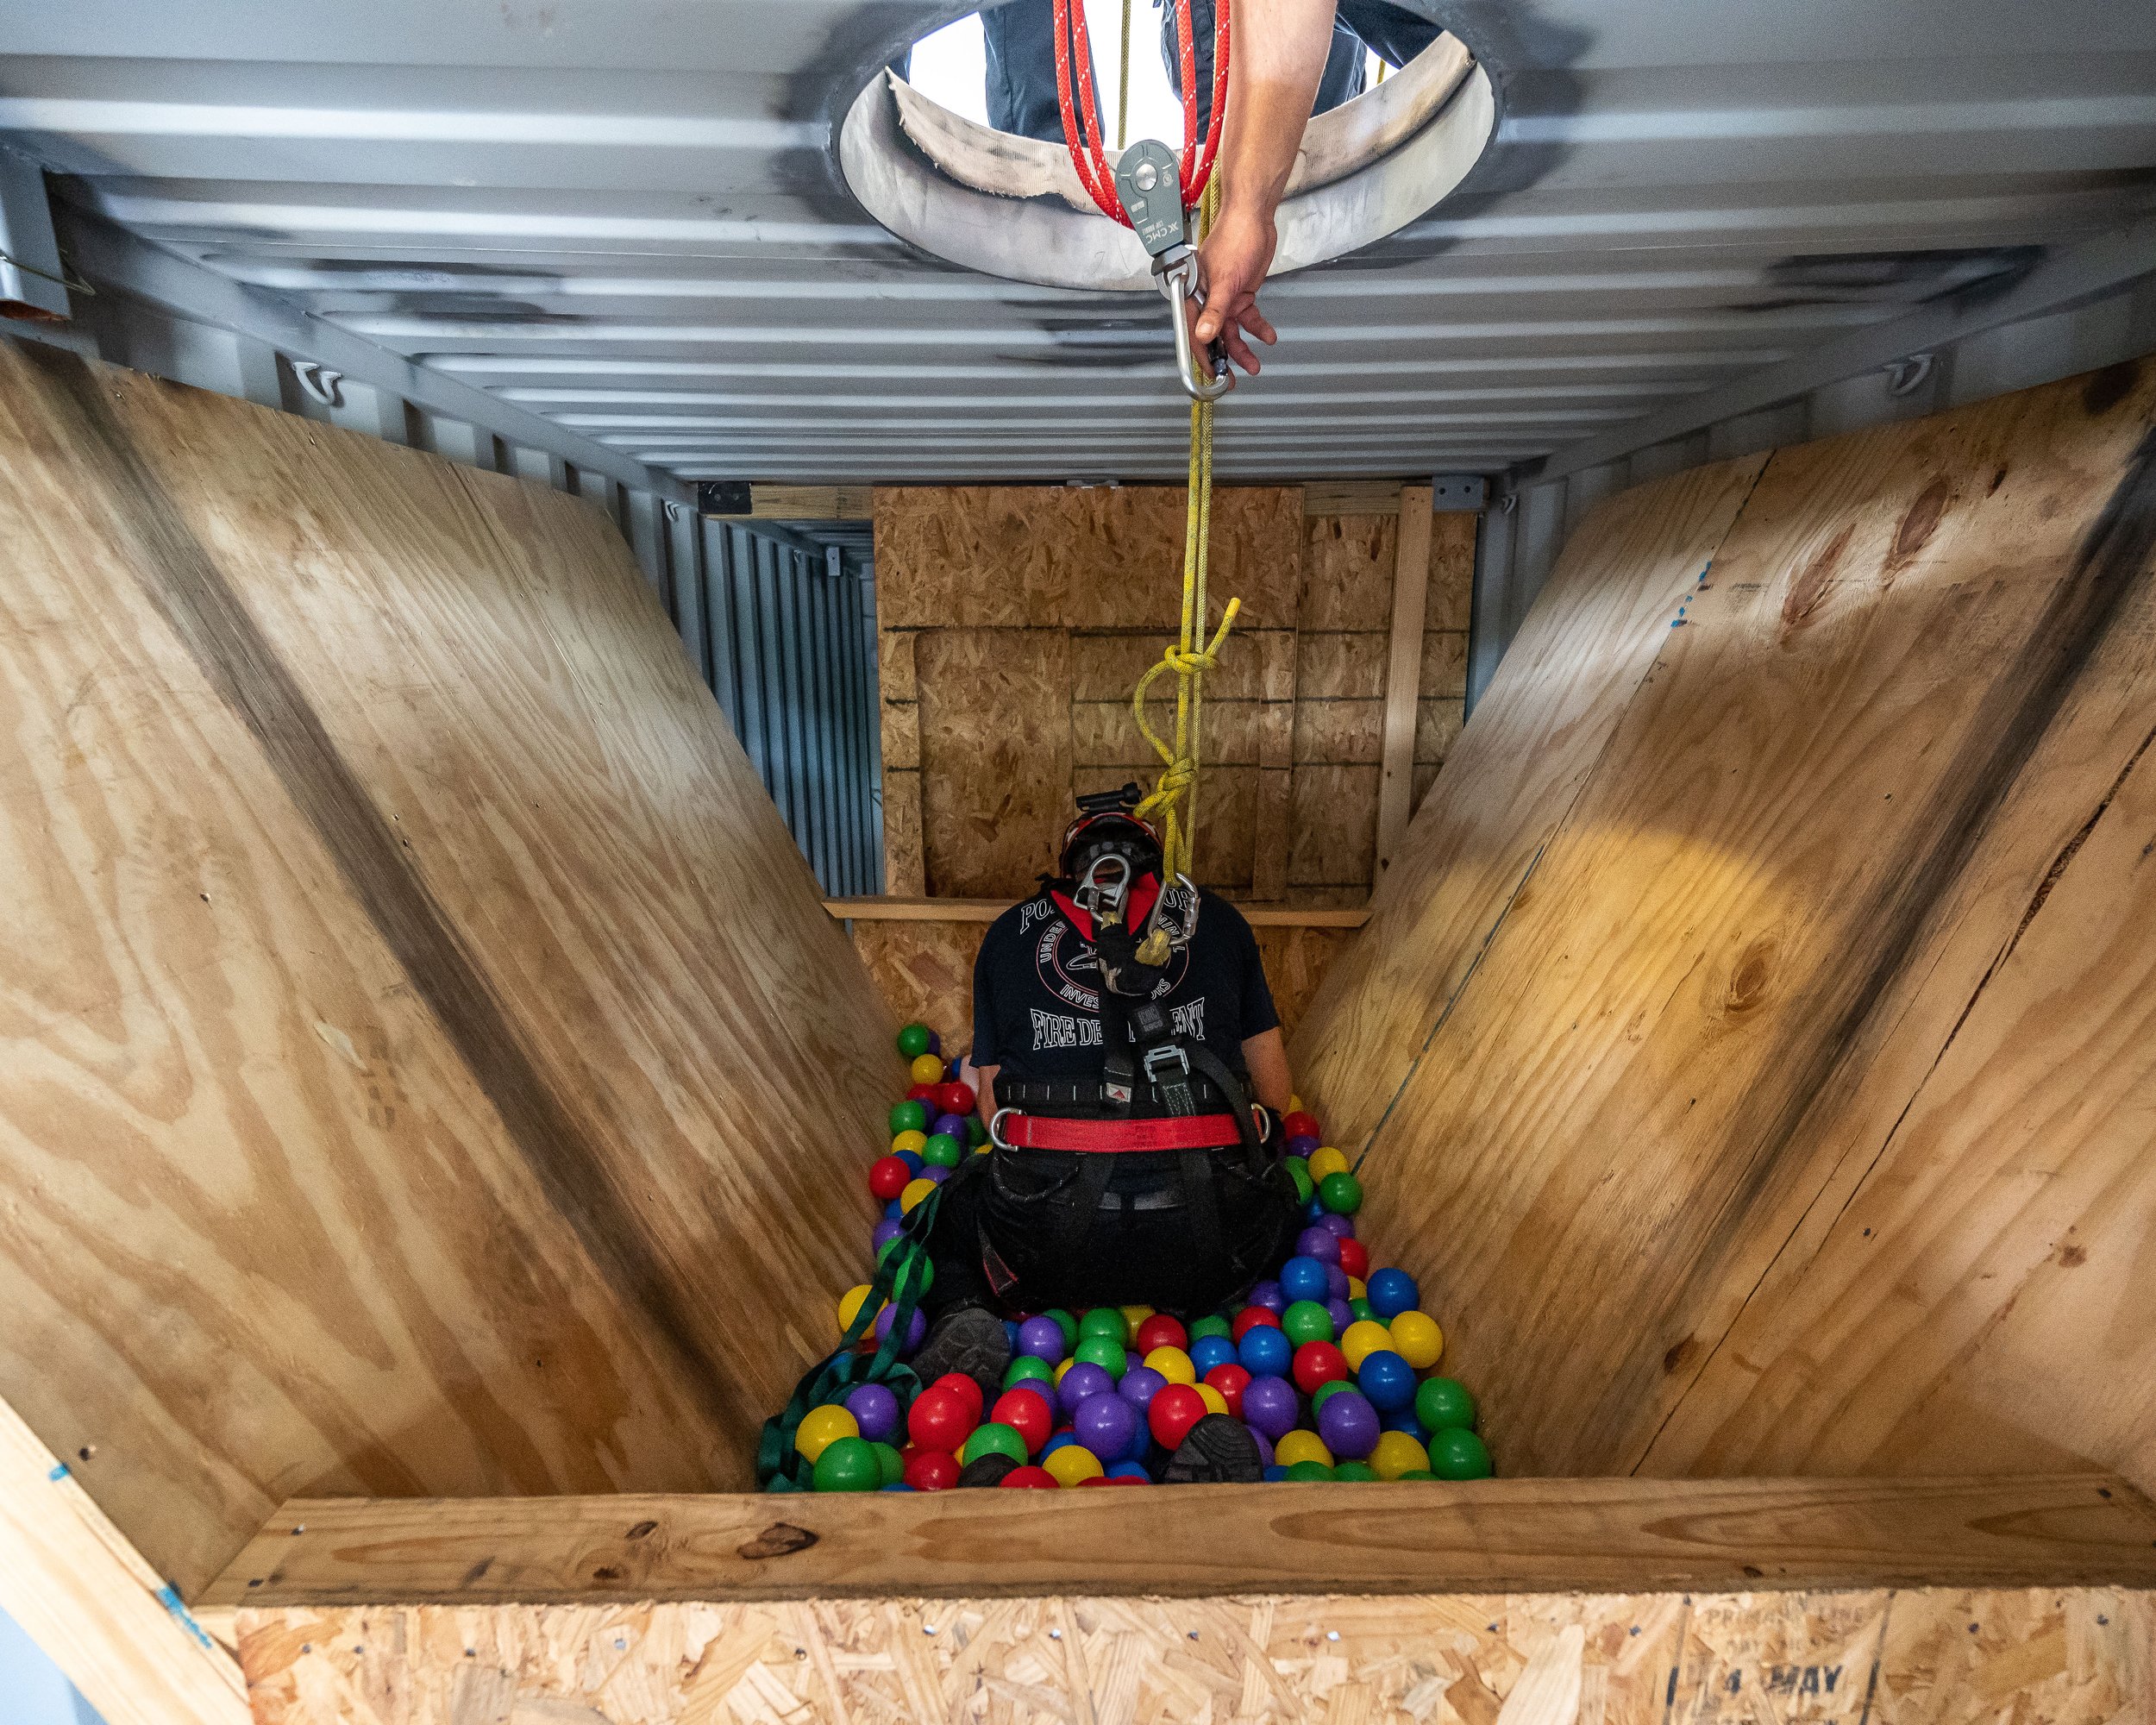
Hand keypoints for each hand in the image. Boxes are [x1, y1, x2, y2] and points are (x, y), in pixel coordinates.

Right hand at [1193, 202, 1279, 376]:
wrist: (1255, 217)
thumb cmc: (1234, 239)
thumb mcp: (1224, 281)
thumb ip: (1215, 311)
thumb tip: (1205, 336)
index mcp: (1194, 295)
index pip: (1194, 333)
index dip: (1202, 357)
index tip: (1211, 375)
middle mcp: (1207, 298)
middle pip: (1213, 336)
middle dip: (1223, 359)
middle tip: (1231, 380)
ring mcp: (1225, 297)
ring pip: (1232, 331)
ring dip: (1243, 348)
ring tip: (1254, 366)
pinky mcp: (1241, 292)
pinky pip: (1248, 317)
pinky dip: (1258, 327)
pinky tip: (1268, 337)